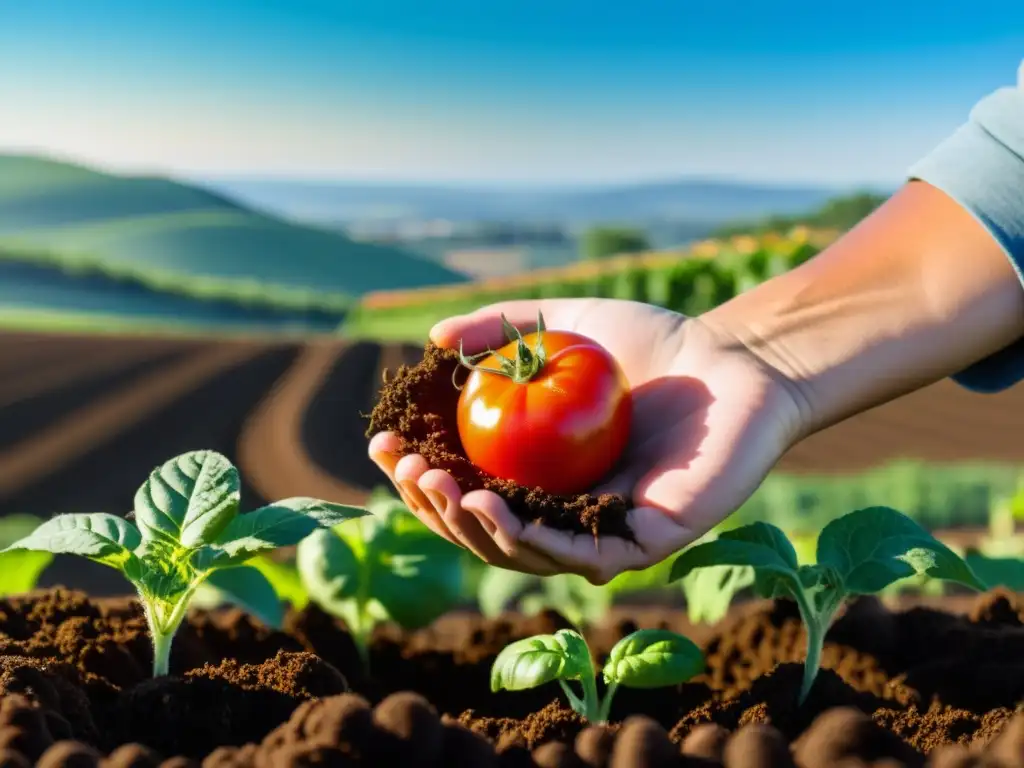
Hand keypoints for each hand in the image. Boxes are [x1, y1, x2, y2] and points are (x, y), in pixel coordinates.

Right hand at [368, 298, 805, 583]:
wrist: (733, 356)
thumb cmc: (652, 342)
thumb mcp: (562, 324)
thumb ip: (502, 329)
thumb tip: (433, 339)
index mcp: (540, 473)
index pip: (466, 487)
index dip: (419, 474)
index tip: (383, 443)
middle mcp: (567, 511)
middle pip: (485, 529)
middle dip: (435, 507)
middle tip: (407, 470)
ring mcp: (606, 532)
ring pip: (525, 552)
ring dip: (472, 528)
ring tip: (441, 488)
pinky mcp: (649, 542)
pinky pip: (584, 557)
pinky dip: (534, 541)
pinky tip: (493, 506)